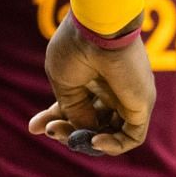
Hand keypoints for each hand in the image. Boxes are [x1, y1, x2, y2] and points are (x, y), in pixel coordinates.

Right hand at [31, 13, 154, 155]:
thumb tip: (82, 132)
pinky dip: (113, 146)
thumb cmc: (76, 47)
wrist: (99, 30)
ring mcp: (126, 99)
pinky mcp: (140, 106)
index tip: (35, 127)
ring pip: (110, 133)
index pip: (76, 108)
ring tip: (67, 135)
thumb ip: (72, 111)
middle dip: (68, 131)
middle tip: (49, 131)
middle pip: (92, 122)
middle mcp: (110, 90)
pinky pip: (132, 137)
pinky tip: (93, 140)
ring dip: (87, 141)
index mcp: (90, 78)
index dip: (56, 120)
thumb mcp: (63, 82)